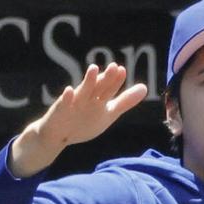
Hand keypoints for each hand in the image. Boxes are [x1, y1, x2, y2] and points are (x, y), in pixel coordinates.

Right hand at [9, 63, 148, 177]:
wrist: (58, 136)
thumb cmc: (84, 123)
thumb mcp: (108, 113)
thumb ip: (125, 102)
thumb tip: (144, 88)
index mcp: (99, 100)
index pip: (109, 89)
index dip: (116, 81)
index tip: (122, 71)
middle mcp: (87, 98)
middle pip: (98, 87)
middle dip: (106, 79)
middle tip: (114, 67)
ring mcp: (74, 103)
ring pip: (83, 91)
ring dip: (88, 81)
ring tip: (94, 69)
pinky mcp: (61, 110)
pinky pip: (64, 103)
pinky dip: (67, 97)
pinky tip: (69, 91)